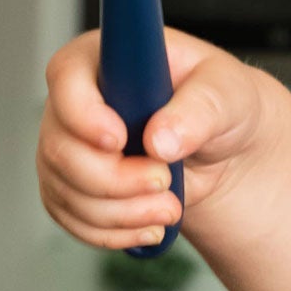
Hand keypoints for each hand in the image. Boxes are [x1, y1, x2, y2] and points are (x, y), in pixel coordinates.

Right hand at [37, 27, 268, 249]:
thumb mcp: (229, 93)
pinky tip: (150, 228)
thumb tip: (160, 139)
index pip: (67, 77)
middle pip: (61, 148)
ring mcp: (69, 145)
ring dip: (121, 212)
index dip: (85, 114)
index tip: (119, 140)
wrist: (228, 148)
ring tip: (170, 208)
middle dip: (115, 179)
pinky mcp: (73, 185)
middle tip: (165, 181)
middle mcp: (75, 101)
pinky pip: (72, 217)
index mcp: (105, 59)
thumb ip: (200, 109)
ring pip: (65, 189)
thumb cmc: (223, 103)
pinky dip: (113, 232)